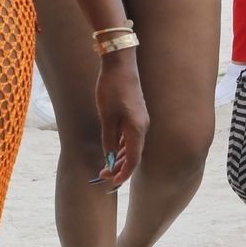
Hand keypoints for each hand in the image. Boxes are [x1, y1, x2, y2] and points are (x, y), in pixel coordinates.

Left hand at [92, 53, 147, 188]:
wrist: (120, 63)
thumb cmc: (112, 88)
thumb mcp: (106, 116)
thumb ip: (108, 139)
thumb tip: (108, 160)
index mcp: (137, 129)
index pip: (133, 160)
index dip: (122, 174)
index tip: (111, 183)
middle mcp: (143, 127)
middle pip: (133, 155)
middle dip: (119, 168)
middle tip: (102, 176)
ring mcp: (141, 120)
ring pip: (132, 146)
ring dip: (119, 158)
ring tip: (105, 166)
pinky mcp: (136, 115)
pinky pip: (131, 136)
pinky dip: (121, 146)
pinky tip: (112, 150)